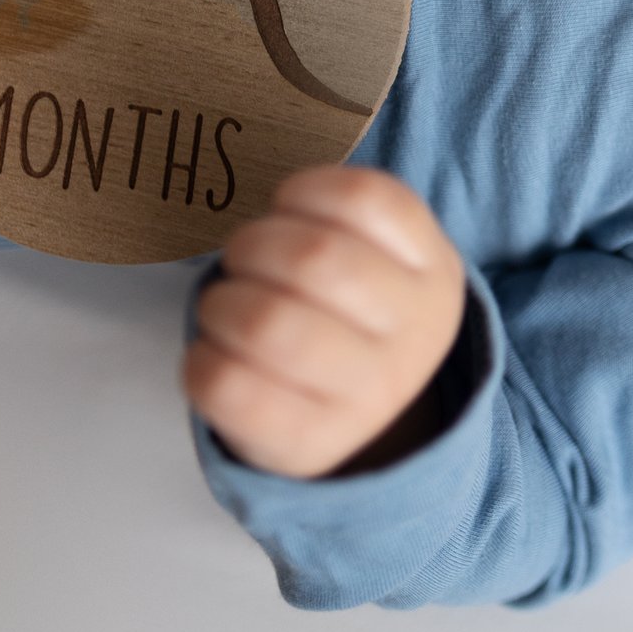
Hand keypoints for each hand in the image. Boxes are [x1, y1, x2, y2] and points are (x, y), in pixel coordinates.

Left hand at [184, 166, 468, 478]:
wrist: (373, 424)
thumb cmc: (356, 319)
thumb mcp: (386, 263)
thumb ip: (343, 223)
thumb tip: (268, 208)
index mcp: (433, 274)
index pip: (370, 200)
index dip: (308, 189)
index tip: (286, 205)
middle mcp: (412, 334)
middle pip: (313, 258)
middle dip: (252, 245)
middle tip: (242, 258)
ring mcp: (367, 395)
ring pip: (267, 323)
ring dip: (220, 302)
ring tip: (223, 307)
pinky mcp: (308, 442)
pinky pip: (228, 386)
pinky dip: (200, 359)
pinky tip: (213, 353)